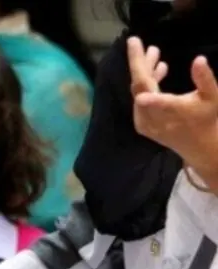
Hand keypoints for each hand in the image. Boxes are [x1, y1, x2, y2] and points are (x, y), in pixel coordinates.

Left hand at [128, 37, 217, 178]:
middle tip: (138, 41)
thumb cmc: (206, 117)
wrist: (198, 145)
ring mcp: (145, 122)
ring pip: (138, 92)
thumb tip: (199, 59)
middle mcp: (154, 118)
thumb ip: (204, 79)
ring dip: (144, 71)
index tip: (141, 91)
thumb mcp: (212, 96)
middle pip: (140, 87)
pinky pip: (139, 100)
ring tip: (154, 52)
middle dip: (139, 63)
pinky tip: (158, 71)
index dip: (149, 95)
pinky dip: (145, 85)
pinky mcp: (141, 125)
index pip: (156, 100)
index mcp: (171, 111)